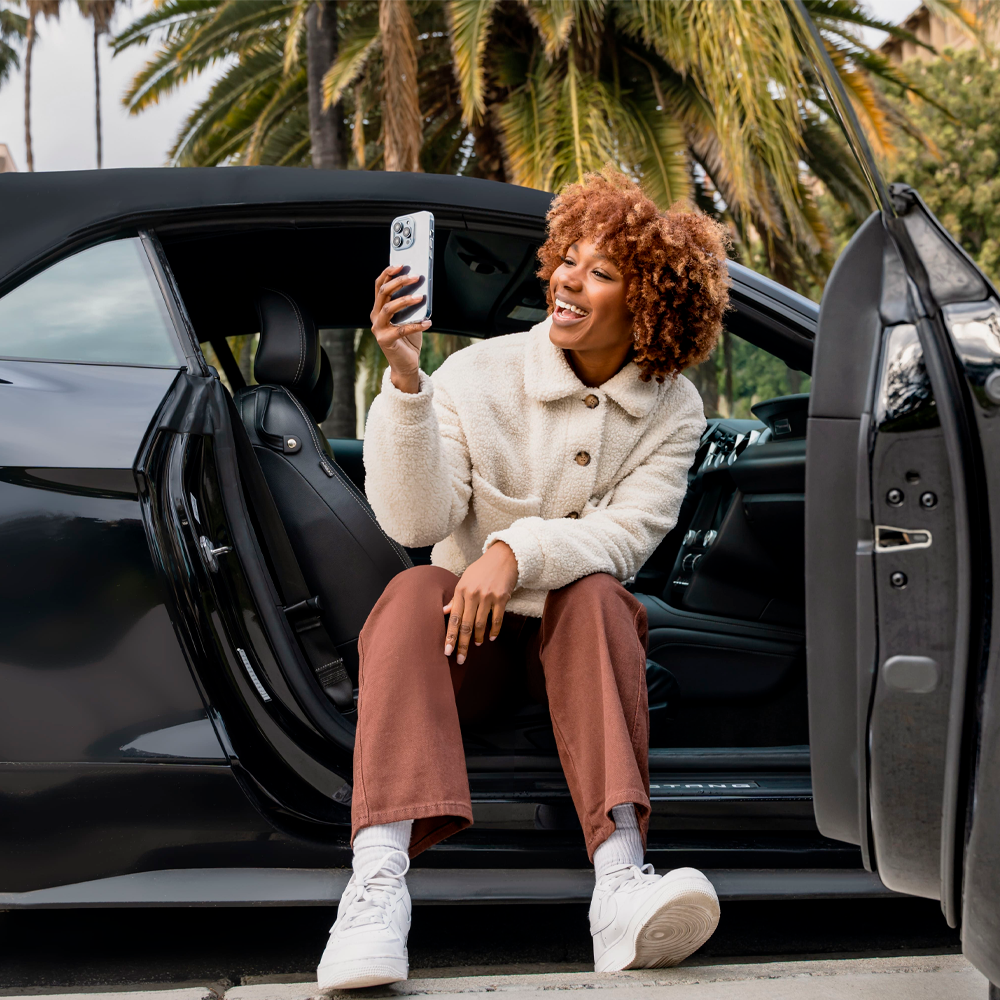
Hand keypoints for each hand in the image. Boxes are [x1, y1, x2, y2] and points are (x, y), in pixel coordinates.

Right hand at [370, 264, 431, 393]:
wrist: (406, 364)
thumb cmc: (408, 340)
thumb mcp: (409, 318)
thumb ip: (410, 304)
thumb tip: (420, 287)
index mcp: (379, 309)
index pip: (379, 286)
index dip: (388, 273)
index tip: (401, 265)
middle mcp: (375, 317)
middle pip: (383, 293)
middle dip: (399, 282)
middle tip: (415, 277)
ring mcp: (379, 329)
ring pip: (388, 308)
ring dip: (405, 300)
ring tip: (421, 297)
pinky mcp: (386, 341)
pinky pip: (402, 329)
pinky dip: (416, 325)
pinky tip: (428, 322)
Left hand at [444, 542, 518, 663]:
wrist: (504, 557)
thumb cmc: (482, 569)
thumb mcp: (465, 579)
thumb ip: (456, 597)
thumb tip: (444, 612)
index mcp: (461, 590)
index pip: (453, 618)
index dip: (450, 636)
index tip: (447, 651)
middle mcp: (473, 594)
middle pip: (466, 625)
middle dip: (462, 644)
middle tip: (460, 659)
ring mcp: (487, 597)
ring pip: (480, 624)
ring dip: (478, 637)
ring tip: (476, 644)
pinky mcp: (501, 598)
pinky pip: (496, 619)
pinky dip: (493, 631)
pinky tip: (490, 637)